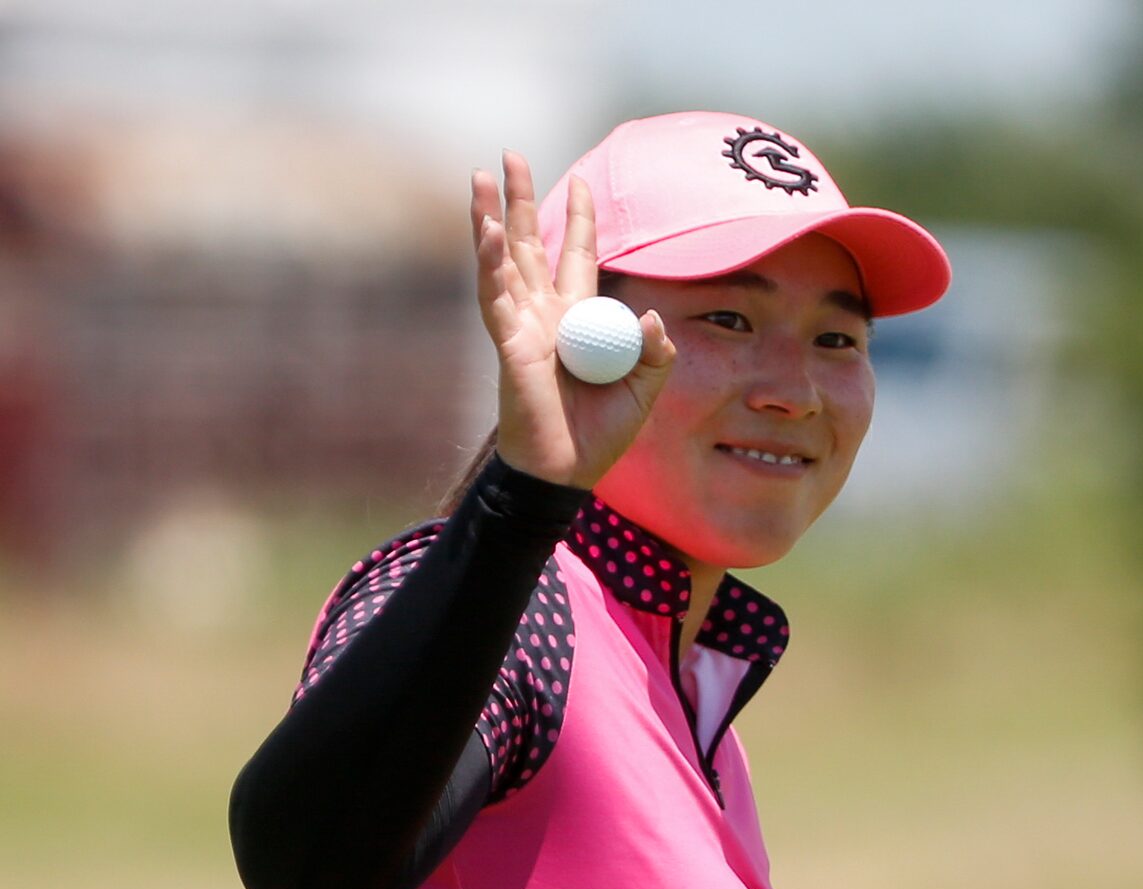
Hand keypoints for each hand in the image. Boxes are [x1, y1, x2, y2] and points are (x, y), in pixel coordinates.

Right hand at [470, 152, 675, 489]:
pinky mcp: (509, 344)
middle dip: (522, 199)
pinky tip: (488, 229)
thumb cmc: (601, 436)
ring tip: (481, 174)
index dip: (580, 220)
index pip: (577, 257)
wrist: (567, 474)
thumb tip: (649, 315)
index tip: (581, 181)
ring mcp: (522, 327)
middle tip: (510, 154)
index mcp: (579, 320)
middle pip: (531, 245)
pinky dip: (490, 262)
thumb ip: (656, 351)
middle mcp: (545, 315)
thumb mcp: (645, 389)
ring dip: (491, 216)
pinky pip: (496, 297)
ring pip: (503, 260)